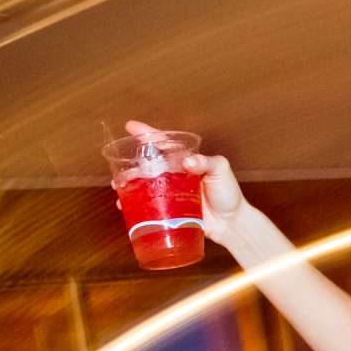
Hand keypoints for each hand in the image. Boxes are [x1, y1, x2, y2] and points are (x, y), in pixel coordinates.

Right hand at [122, 119, 245, 245]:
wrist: (231, 223)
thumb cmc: (228, 193)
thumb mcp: (221, 170)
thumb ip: (207, 162)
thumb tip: (188, 161)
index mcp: (184, 160)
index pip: (163, 143)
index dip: (147, 134)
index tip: (130, 126)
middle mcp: (173, 174)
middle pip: (147, 164)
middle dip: (131, 163)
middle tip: (119, 166)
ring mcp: (169, 192)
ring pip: (143, 183)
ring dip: (128, 183)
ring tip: (118, 186)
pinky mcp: (167, 210)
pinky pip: (147, 205)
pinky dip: (134, 204)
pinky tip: (124, 206)